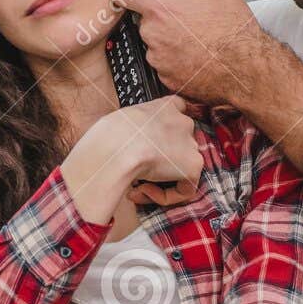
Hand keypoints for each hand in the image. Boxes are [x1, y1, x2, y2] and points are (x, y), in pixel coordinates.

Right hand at [62, 96, 203, 220]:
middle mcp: (183, 122)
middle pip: (180, 145)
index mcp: (164, 107)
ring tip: (135, 188)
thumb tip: (131, 147)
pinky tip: (142, 191)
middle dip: (160, 163)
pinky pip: (185, 189)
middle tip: (138, 175)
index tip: (154, 148)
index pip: (179, 110)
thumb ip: (135, 130)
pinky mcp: (193, 166)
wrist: (117, 147)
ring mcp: (191, 144)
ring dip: (158, 183)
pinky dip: (164, 196)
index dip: (168, 132)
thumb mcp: (119, 122)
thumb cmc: (109, 136)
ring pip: (181, 170)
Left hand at [115, 0, 269, 106]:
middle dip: (162, 17)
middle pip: (145, 19)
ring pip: (155, 43)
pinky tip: (198, 56)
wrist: (246, 69)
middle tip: (190, 19)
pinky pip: (165, 64)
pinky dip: (177, 60)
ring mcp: (157, 58)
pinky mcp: (165, 78)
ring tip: (199, 40)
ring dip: (170, 40)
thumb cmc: (235, 31)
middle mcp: (153, 33)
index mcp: (160, 7)